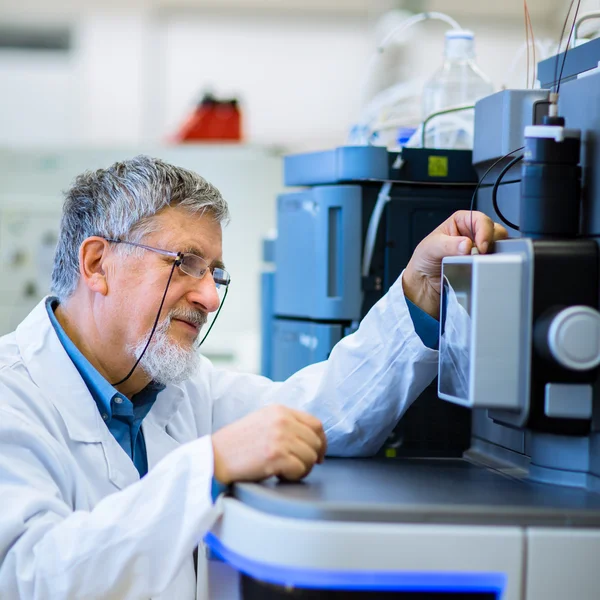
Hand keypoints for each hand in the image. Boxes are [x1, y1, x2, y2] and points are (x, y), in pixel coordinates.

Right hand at [211, 405, 326, 483]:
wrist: (215, 457)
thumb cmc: (236, 444)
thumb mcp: (262, 421)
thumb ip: (285, 424)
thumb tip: (310, 438)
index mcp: (279, 410)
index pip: (315, 424)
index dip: (321, 442)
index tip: (318, 453)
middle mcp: (282, 420)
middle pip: (315, 441)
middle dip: (311, 458)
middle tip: (298, 467)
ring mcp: (280, 437)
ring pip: (310, 457)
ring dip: (302, 469)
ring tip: (285, 471)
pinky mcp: (276, 456)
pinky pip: (300, 469)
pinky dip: (293, 477)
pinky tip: (280, 476)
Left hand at [403, 211, 507, 317]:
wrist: (424, 283)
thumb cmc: (424, 260)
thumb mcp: (431, 248)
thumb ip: (448, 245)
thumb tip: (466, 244)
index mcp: (460, 222)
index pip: (480, 219)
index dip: (484, 231)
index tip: (481, 246)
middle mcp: (472, 233)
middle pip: (494, 231)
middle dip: (491, 242)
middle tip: (481, 255)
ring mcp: (479, 249)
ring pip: (498, 246)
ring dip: (492, 254)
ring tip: (479, 263)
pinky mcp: (482, 263)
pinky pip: (495, 261)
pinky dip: (492, 265)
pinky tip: (482, 269)